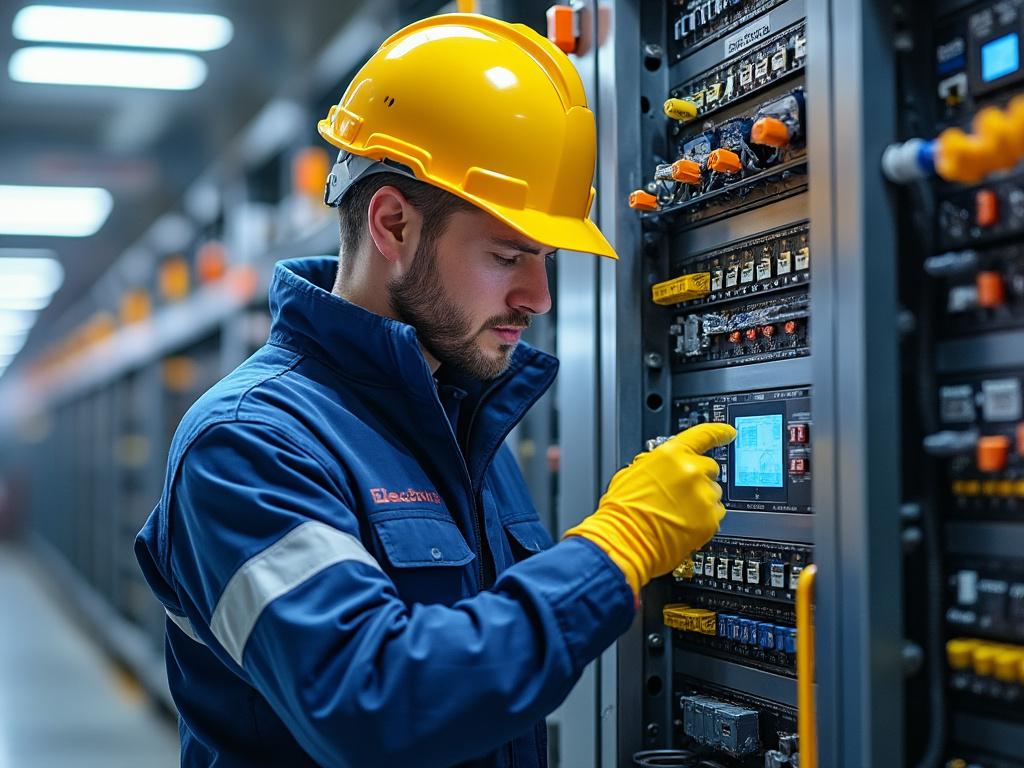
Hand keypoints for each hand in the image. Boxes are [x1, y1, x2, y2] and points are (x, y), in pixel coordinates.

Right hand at [565, 423, 736, 594]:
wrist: (625, 541)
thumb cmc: (623, 511)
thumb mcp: (632, 473)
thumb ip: (656, 463)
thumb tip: (664, 465)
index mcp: (671, 454)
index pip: (704, 435)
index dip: (720, 432)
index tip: (729, 433)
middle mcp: (691, 471)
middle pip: (710, 467)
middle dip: (698, 478)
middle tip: (680, 493)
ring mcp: (703, 495)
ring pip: (713, 492)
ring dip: (701, 499)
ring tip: (678, 513)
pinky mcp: (711, 519)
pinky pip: (717, 513)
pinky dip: (704, 518)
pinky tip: (685, 524)